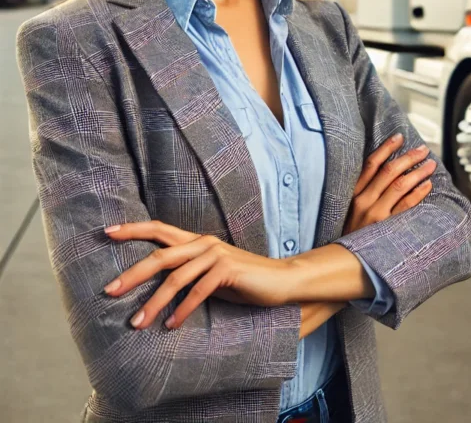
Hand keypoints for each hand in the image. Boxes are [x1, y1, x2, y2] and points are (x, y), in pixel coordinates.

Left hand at [102, 221, 292, 329]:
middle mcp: (204, 243)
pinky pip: (199, 291)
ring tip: (137, 324)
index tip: (106, 232)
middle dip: (132, 273)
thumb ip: (187, 273)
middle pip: (160, 255)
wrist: (280, 280)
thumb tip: (155, 287)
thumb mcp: (210, 273)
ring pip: (176, 278)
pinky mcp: (228, 270)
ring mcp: (216, 255)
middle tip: (109, 291)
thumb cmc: (243, 280)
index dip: (133, 229)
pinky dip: (182, 310)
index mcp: (197, 241)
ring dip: (154, 303)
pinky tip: (171, 325)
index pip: (159, 229)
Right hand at [343, 132, 435, 234]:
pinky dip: (418, 193)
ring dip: (417, 172)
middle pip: (389, 171)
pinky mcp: (386, 228)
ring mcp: (375, 215)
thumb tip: (387, 171)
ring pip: (399, 186)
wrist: (344, 262)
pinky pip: (406, 206)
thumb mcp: (351, 209)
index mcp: (354, 193)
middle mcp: (363, 201)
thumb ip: (364, 191)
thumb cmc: (351, 233)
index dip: (386, 148)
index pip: (371, 164)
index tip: (400, 137)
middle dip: (408, 157)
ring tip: (430, 165)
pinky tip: (427, 185)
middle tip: (423, 150)